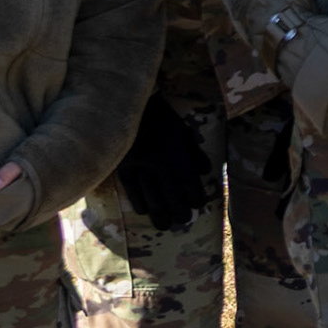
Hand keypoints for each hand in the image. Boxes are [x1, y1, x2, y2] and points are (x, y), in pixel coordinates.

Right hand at [115, 94, 216, 230]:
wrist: (127, 103)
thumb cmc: (159, 116)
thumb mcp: (181, 129)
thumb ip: (193, 151)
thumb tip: (206, 171)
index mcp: (174, 151)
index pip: (187, 180)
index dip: (195, 195)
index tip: (200, 204)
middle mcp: (157, 161)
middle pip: (170, 193)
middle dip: (179, 209)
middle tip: (184, 220)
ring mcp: (138, 165)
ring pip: (150, 195)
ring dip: (159, 213)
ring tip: (165, 225)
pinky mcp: (122, 165)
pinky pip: (131, 189)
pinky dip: (139, 202)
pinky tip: (145, 211)